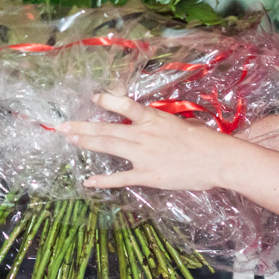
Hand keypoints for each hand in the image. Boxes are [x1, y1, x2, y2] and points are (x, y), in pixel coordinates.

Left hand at [63, 90, 235, 190]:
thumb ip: (157, 123)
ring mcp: (144, 155)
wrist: (217, 159)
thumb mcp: (178, 123)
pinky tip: (88, 181)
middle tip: (61, 126)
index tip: (92, 97)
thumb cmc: (203, 140)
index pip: (125, 104)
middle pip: (107, 129)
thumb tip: (143, 123)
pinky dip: (103, 180)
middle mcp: (144, 134)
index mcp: (153, 118)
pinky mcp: (148, 175)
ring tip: (70, 140)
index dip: (106, 100)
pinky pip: (120, 177)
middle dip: (82, 127)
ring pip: (109, 147)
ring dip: (87, 143)